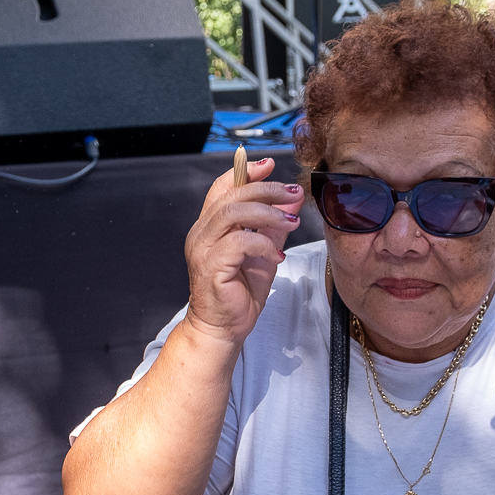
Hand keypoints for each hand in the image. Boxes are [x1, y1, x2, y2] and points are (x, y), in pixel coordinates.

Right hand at [181, 155, 302, 349]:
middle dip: (266, 190)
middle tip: (292, 194)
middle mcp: (201, 233)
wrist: (223, 329)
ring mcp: (202, 249)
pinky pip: (239, 242)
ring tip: (290, 222)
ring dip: (267, 213)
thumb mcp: (264, 252)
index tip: (270, 165)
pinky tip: (277, 254)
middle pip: (231, 195)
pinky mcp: (210, 266)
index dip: (245, 172)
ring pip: (232, 213)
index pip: (222, 187)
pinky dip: (262, 243)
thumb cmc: (238, 294)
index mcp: (210, 226)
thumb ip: (275, 226)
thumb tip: (293, 200)